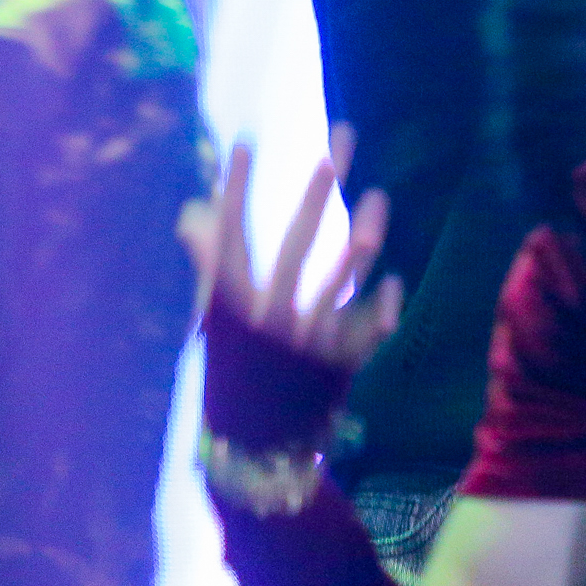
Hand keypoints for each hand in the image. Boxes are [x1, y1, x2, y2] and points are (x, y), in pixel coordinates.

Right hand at [178, 127, 402, 374]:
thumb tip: (193, 212)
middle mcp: (269, 320)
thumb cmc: (237, 366)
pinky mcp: (340, 366)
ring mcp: (307, 344)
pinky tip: (392, 279)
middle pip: (295, 248)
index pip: (231, 236)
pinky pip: (367, 332)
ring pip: (340, 284)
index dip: (234, 191)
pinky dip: (380, 307)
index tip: (243, 143)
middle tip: (332, 153)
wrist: (258, 442)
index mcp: (234, 305)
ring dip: (361, 240)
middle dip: (316, 198)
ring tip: (378, 197)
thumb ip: (210, 263)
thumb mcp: (217, 318)